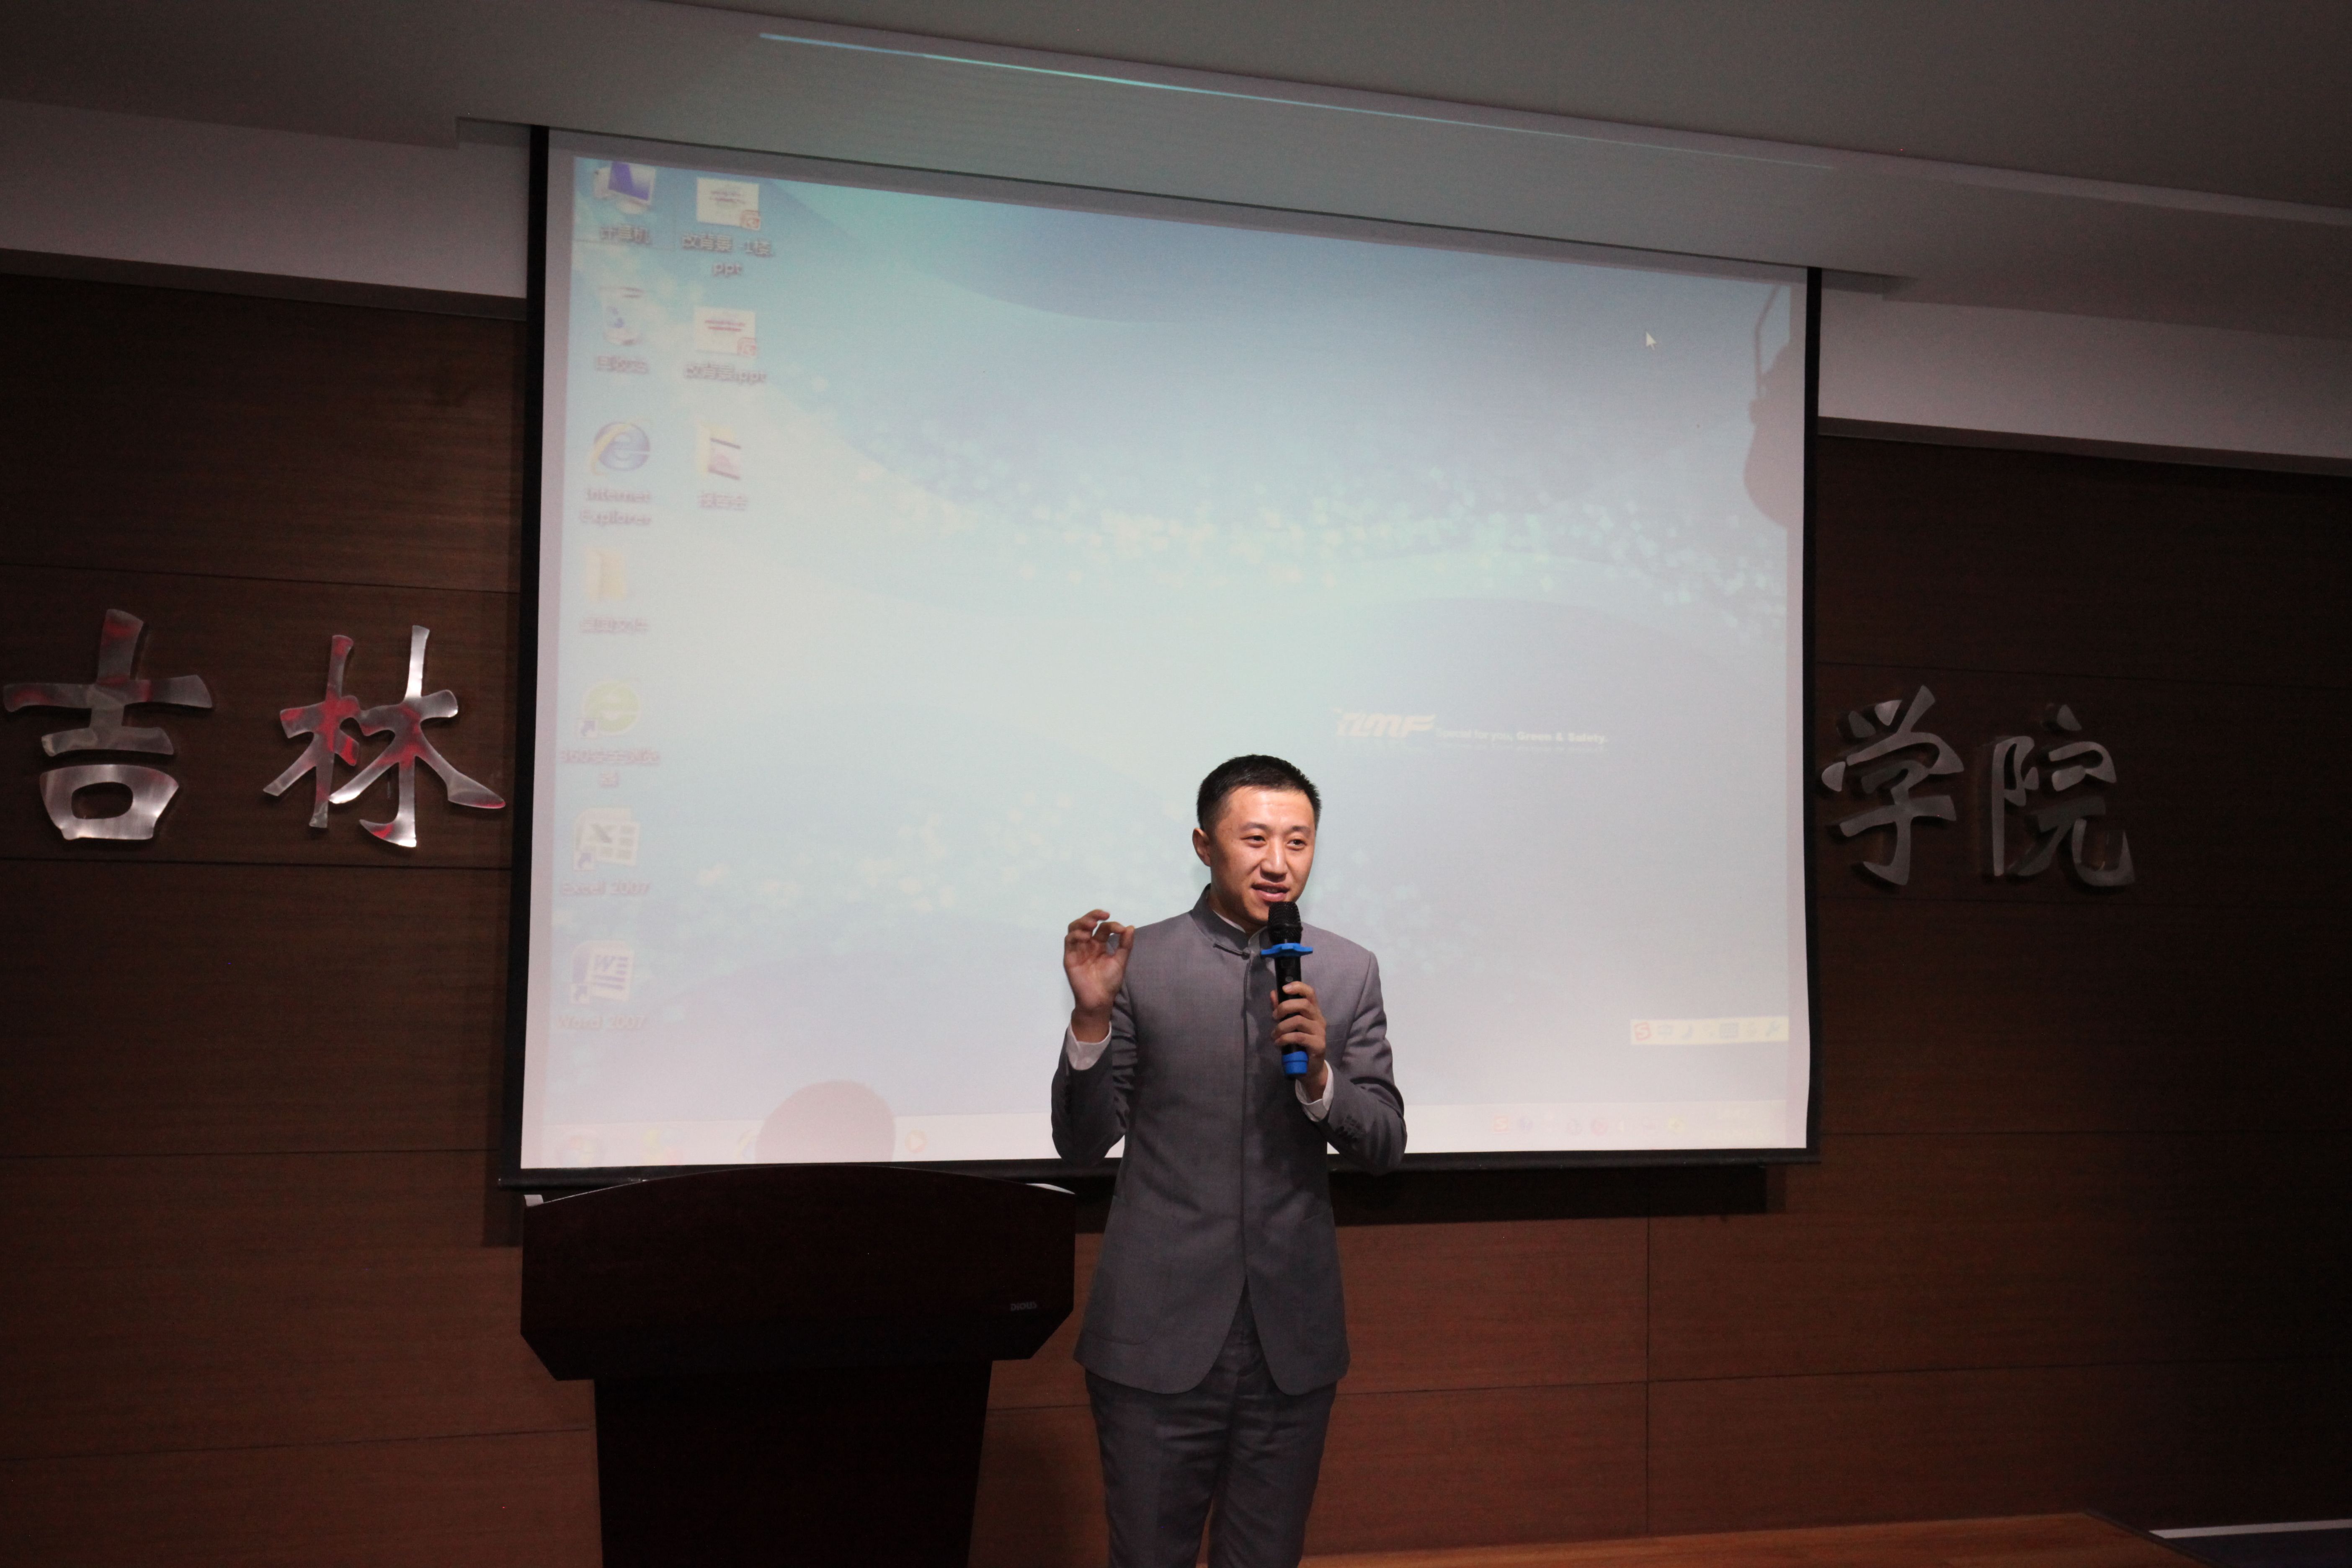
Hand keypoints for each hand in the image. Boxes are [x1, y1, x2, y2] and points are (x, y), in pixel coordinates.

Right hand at [1064, 909, 1134, 1039]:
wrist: (1099, 999)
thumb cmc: (1109, 982)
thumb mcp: (1120, 961)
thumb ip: (1125, 945)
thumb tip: (1130, 927)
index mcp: (1100, 945)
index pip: (1104, 928)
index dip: (1112, 925)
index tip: (1121, 929)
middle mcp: (1088, 945)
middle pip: (1086, 923)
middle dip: (1093, 915)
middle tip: (1103, 914)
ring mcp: (1077, 950)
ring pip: (1075, 929)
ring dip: (1082, 922)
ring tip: (1092, 924)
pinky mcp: (1070, 957)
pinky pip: (1069, 941)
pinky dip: (1076, 935)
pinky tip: (1086, 936)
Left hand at [1273, 981, 1328, 1098]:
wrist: (1310, 1068)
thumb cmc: (1298, 1044)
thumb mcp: (1289, 1025)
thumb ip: (1282, 1010)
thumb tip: (1273, 994)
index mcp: (1313, 1011)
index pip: (1310, 993)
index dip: (1298, 987)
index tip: (1284, 989)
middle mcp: (1319, 1019)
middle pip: (1304, 1004)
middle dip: (1284, 1008)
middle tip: (1274, 1017)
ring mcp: (1320, 1032)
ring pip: (1298, 1021)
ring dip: (1281, 1027)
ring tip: (1274, 1035)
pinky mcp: (1319, 1045)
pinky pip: (1299, 1037)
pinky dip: (1285, 1038)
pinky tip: (1278, 1043)